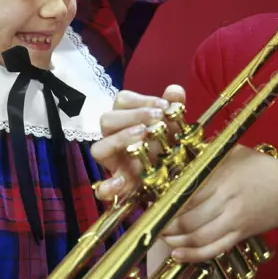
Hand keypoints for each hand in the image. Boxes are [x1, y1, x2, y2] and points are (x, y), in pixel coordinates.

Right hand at [90, 85, 185, 200]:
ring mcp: (114, 163)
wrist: (179, 179)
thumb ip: (175, 106)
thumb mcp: (176, 126)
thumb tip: (174, 90)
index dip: (141, 100)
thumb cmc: (170, 146)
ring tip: (142, 138)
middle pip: (107, 120)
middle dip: (132, 116)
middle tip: (157, 119)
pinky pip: (102, 188)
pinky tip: (121, 183)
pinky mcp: (119, 187)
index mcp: (127, 120)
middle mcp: (115, 139)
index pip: (122, 101)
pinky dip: (108, 186)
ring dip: (119, 140)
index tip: (163, 106)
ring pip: (98, 149)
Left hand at [161, 145, 277, 262]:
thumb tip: (178, 151)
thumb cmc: (261, 168)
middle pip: (188, 218)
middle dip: (166, 224)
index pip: (186, 193)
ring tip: (162, 237)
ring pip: (198, 237)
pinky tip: (178, 255)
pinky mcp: (239, 234)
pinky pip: (213, 249)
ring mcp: (234, 220)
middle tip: (151, 224)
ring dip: (176, 241)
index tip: (150, 204)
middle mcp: (227, 200)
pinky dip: (193, 255)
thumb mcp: (235, 153)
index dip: (165, 202)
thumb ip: (208, 154)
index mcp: (222, 177)